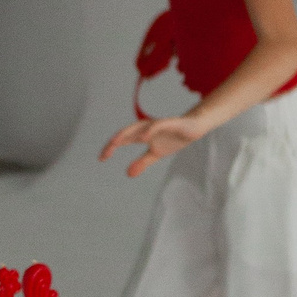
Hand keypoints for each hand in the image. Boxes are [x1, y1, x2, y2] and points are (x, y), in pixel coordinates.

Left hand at [99, 111, 214, 176]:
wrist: (195, 127)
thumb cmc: (173, 138)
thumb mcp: (156, 154)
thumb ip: (142, 162)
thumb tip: (128, 174)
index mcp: (142, 134)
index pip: (123, 140)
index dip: (111, 147)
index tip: (101, 158)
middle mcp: (146, 127)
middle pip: (127, 132)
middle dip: (115, 141)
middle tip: (105, 153)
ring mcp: (158, 124)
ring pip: (139, 126)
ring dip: (127, 134)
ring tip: (116, 142)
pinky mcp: (170, 122)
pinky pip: (158, 125)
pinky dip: (149, 130)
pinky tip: (142, 138)